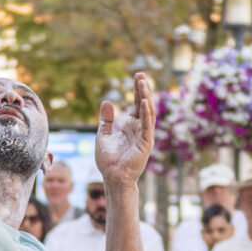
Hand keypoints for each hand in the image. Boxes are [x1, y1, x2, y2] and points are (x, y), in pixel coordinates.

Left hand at [93, 73, 156, 187]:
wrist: (112, 176)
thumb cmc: (109, 160)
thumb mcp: (103, 135)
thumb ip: (106, 120)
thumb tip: (107, 102)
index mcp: (131, 125)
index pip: (136, 103)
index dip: (137, 90)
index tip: (138, 75)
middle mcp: (140, 128)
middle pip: (144, 104)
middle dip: (143, 89)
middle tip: (141, 74)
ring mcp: (144, 135)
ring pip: (148, 112)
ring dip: (146, 97)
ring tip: (143, 83)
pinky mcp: (145, 143)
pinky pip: (147, 126)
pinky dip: (145, 113)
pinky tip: (143, 102)